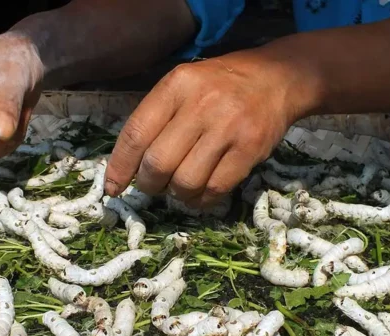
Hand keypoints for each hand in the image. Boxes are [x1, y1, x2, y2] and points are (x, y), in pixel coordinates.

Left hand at [104, 47, 309, 206]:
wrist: (276, 79)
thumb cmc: (220, 87)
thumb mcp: (184, 87)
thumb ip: (156, 119)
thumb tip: (130, 168)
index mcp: (176, 86)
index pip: (136, 134)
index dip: (120, 167)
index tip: (113, 189)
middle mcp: (200, 105)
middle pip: (158, 164)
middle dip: (150, 185)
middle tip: (155, 186)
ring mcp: (228, 128)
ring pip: (186, 182)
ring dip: (178, 195)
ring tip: (182, 187)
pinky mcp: (249, 150)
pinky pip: (215, 190)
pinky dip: (201, 201)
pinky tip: (201, 194)